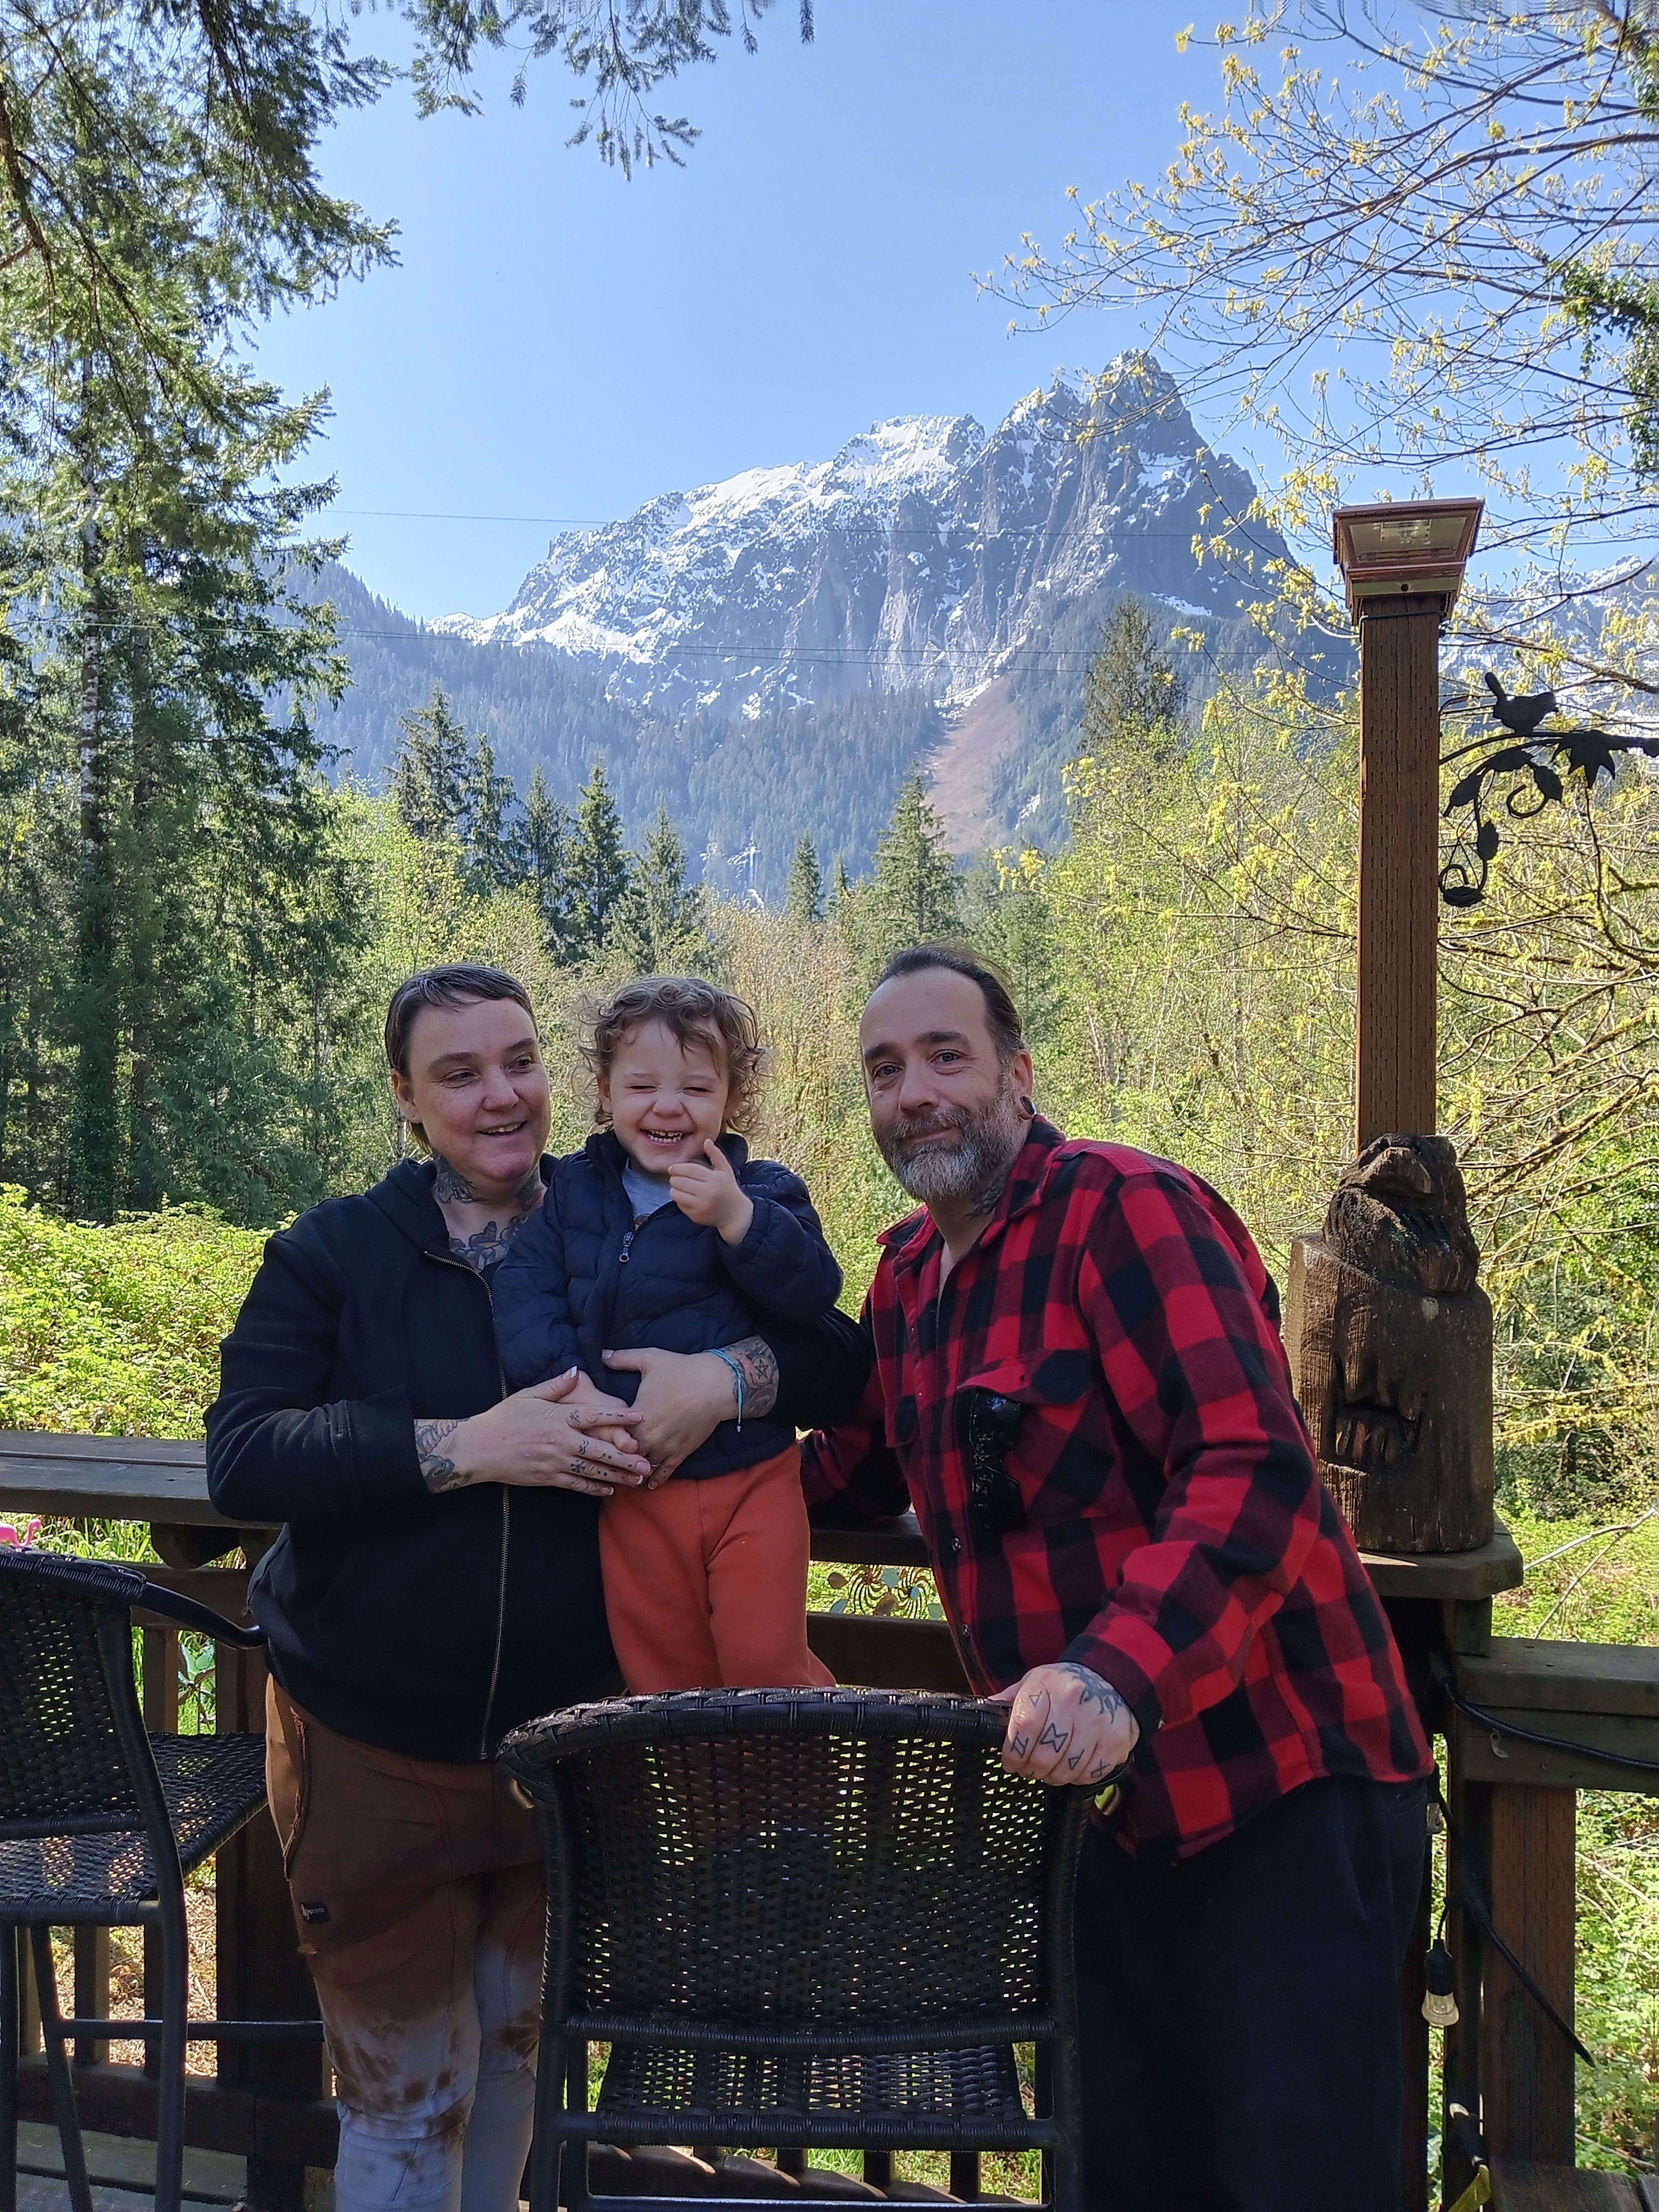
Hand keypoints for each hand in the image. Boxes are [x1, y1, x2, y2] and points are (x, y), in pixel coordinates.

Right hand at [415, 1371, 650, 1499]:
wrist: (479, 1448)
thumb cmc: (504, 1418)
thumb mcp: (528, 1395)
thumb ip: (555, 1386)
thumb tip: (576, 1372)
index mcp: (557, 1418)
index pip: (593, 1416)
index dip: (618, 1417)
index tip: (639, 1417)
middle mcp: (560, 1441)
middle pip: (599, 1450)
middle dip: (625, 1458)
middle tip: (647, 1463)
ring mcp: (554, 1462)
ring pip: (591, 1471)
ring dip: (615, 1476)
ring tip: (636, 1480)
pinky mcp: (547, 1478)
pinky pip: (575, 1485)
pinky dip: (593, 1489)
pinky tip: (609, 1491)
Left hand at [601, 1345, 738, 1485]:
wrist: (716, 1385)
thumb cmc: (681, 1369)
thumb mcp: (649, 1359)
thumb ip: (622, 1359)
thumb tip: (601, 1355)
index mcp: (635, 1415)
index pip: (611, 1433)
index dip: (602, 1435)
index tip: (593, 1437)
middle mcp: (648, 1436)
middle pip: (624, 1454)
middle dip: (615, 1456)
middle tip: (605, 1459)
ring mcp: (665, 1447)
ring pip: (642, 1466)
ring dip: (633, 1470)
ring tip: (623, 1474)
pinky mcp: (680, 1453)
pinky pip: (665, 1472)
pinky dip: (656, 1479)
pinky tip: (648, 1484)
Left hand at [668, 1140, 753, 1245]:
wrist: (734, 1214)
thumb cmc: (728, 1188)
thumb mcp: (725, 1170)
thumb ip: (715, 1154)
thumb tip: (706, 1140)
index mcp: (715, 1179)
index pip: (690, 1170)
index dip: (678, 1167)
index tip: (672, 1168)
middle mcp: (708, 1193)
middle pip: (681, 1181)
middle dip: (674, 1178)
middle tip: (675, 1177)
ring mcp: (701, 1206)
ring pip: (676, 1194)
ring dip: (674, 1188)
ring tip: (679, 1186)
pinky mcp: (695, 1216)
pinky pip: (679, 1205)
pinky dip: (679, 1199)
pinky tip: (685, 1197)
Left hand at [994, 1663, 1138, 1788]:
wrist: (1110, 1679)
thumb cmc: (1062, 1686)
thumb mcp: (1033, 1683)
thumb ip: (1007, 1701)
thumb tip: (978, 1716)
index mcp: (1046, 1685)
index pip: (1023, 1727)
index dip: (1013, 1752)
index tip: (1010, 1762)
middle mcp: (1073, 1701)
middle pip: (1045, 1754)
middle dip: (1032, 1769)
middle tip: (1030, 1769)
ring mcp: (1098, 1721)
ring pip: (1067, 1769)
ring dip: (1054, 1776)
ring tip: (1051, 1768)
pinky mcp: (1116, 1741)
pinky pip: (1090, 1774)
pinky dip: (1078, 1777)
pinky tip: (1074, 1765)